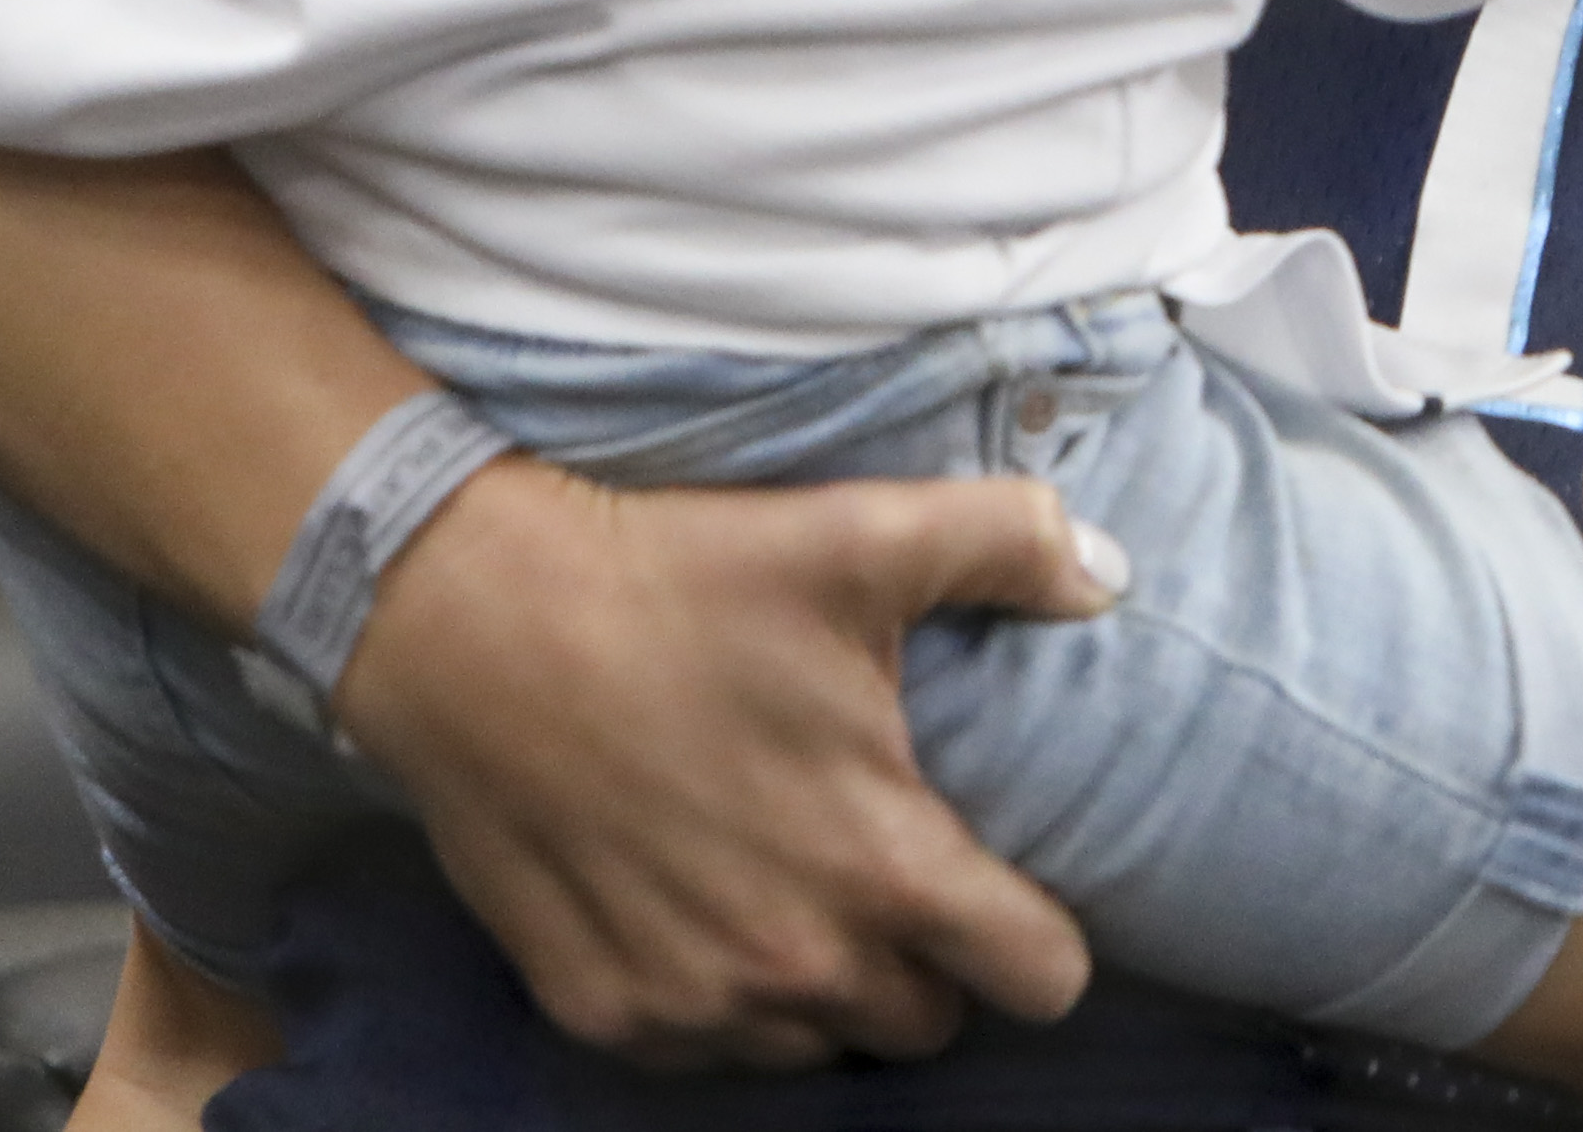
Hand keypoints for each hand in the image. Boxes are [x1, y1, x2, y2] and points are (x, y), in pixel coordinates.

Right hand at [332, 457, 1126, 1065]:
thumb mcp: (860, 534)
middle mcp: (797, 965)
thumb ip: (1010, 544)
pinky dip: (716, 996)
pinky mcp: (601, 1010)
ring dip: (822, 985)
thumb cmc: (675, 578)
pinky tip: (700, 903)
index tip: (1014, 890)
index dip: (1046, 938)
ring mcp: (692, 1004)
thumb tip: (1113, 578)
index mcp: (885, 868)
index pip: (1039, 980)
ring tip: (794, 882)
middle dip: (929, 961)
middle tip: (890, 868)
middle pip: (925, 1025)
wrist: (470, 619)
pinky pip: (705, 1048)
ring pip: (815, 1045)